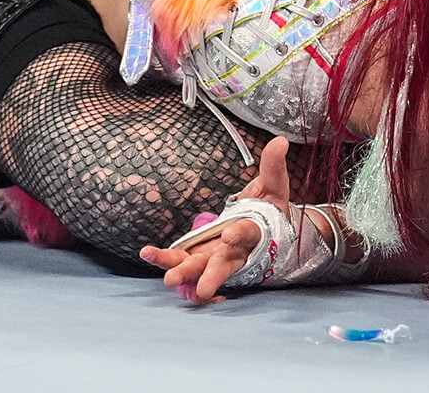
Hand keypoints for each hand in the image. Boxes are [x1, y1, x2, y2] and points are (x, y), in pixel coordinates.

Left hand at [140, 136, 291, 303]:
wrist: (265, 235)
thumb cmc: (270, 211)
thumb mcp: (275, 186)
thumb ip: (273, 166)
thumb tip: (280, 140)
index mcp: (254, 232)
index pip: (248, 234)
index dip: (240, 235)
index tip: (230, 235)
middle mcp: (234, 251)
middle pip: (223, 264)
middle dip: (211, 275)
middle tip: (202, 288)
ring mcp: (215, 257)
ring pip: (200, 268)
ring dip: (184, 273)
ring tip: (168, 279)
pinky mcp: (200, 257)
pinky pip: (183, 260)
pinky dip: (166, 260)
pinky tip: (148, 255)